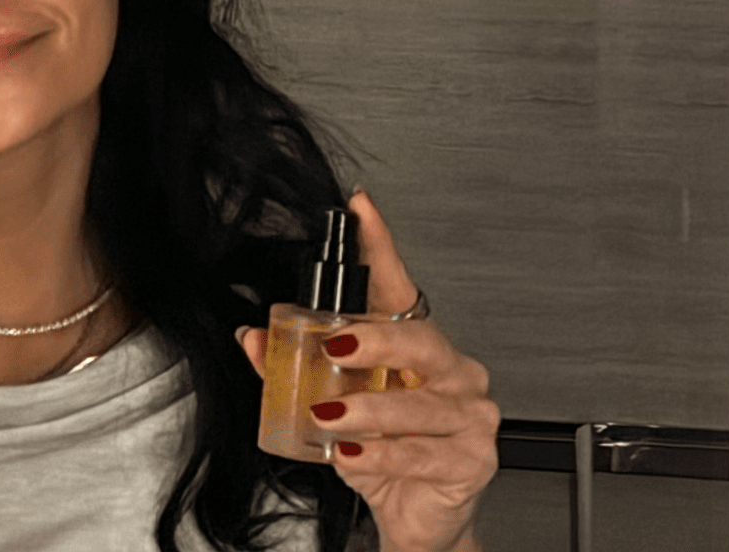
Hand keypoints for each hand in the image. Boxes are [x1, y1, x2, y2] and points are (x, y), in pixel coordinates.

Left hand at [236, 189, 497, 551]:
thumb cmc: (382, 455)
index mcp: (418, 348)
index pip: (400, 288)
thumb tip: (254, 339)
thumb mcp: (331, 409)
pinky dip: (385, 454)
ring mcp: (470, 414)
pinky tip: (358, 454)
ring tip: (332, 419)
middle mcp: (452, 372)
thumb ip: (292, 373)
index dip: (381, 247)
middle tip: (336, 344)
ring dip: (371, 410)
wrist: (415, 519)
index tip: (361, 209)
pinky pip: (426, 451)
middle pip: (422, 340)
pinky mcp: (475, 458)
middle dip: (376, 339)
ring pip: (421, 402)